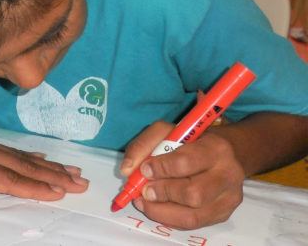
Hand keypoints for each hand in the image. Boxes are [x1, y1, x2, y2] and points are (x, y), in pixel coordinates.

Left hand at [0, 94, 88, 224]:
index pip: (2, 177)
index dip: (31, 188)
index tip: (59, 193)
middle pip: (18, 165)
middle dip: (50, 176)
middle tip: (81, 183)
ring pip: (16, 155)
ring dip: (45, 165)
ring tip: (71, 171)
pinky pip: (5, 147)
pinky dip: (26, 154)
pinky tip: (38, 157)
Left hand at [121, 121, 244, 228]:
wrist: (227, 153)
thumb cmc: (192, 141)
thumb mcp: (167, 131)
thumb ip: (144, 145)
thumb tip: (127, 170)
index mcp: (216, 148)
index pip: (186, 163)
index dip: (161, 169)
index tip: (144, 170)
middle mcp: (228, 175)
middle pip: (193, 194)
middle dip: (162, 193)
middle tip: (145, 190)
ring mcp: (229, 198)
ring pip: (193, 216)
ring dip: (161, 211)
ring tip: (145, 201)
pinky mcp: (223, 214)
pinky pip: (193, 224)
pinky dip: (169, 219)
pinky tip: (157, 208)